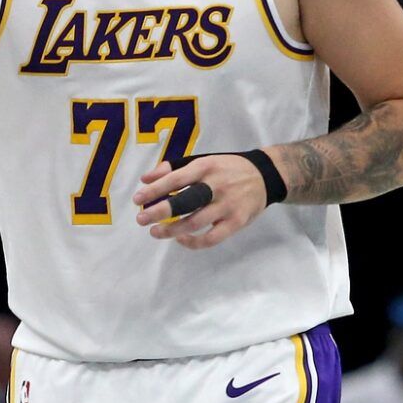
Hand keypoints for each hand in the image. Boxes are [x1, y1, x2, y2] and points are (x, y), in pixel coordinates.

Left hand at [133, 153, 269, 249]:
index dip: (155, 190)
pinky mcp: (237, 222)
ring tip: (155, 232)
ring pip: (196, 223)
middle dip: (160, 212)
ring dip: (172, 230)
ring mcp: (228, 205)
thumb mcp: (202, 161)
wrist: (264, 176)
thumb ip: (172, 168)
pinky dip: (194, 242)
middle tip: (141, 219)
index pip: (175, 179)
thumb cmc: (225, 169)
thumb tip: (145, 179)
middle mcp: (217, 186)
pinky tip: (181, 239)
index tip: (138, 200)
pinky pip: (212, 238)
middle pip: (185, 202)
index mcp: (206, 167)